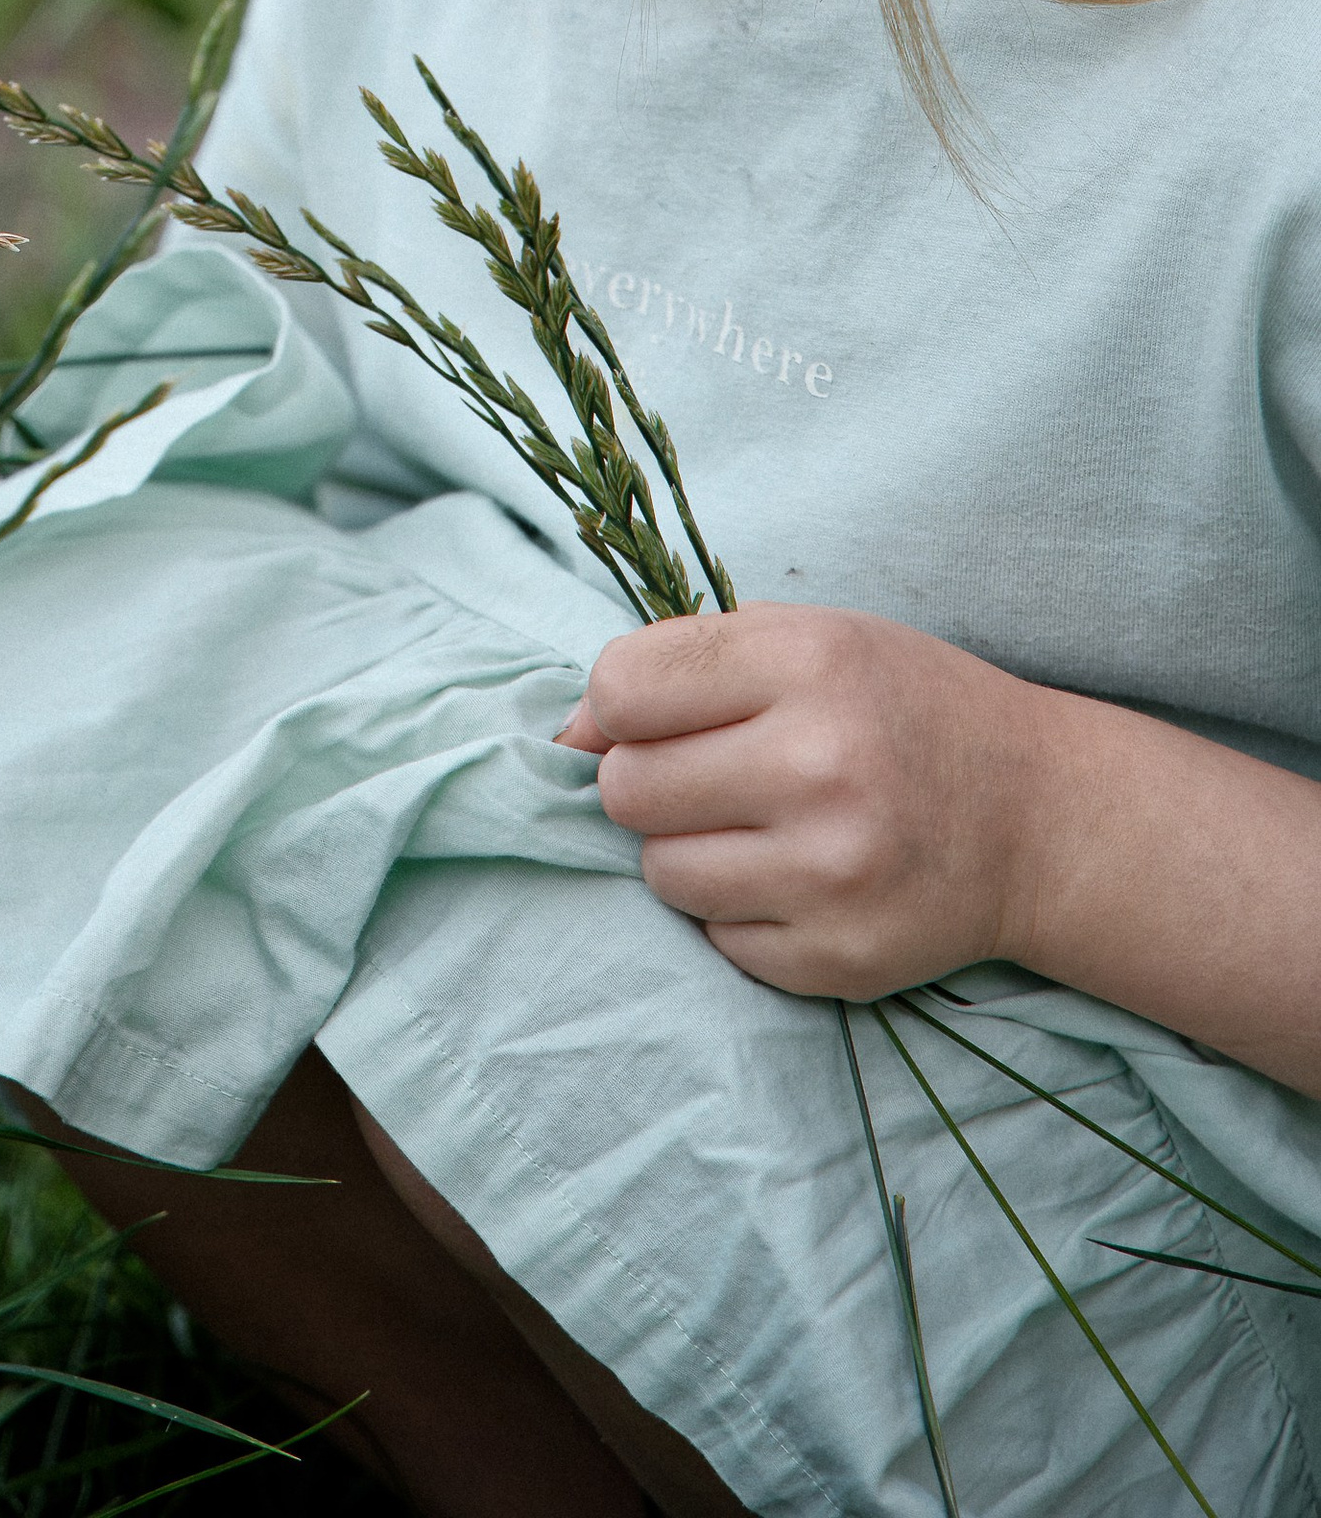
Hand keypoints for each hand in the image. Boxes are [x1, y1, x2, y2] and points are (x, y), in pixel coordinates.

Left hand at [557, 601, 1047, 1000]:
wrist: (1035, 818)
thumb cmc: (896, 709)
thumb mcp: (805, 639)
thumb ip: (680, 665)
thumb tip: (563, 736)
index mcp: (807, 662)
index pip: (622, 689)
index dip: (619, 708)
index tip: (657, 717)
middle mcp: (821, 764)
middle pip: (625, 788)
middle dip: (648, 783)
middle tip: (712, 776)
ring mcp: (834, 872)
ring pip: (660, 873)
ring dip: (687, 850)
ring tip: (756, 826)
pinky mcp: (841, 959)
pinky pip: (717, 940)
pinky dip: (739, 912)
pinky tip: (799, 877)